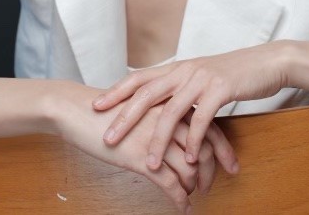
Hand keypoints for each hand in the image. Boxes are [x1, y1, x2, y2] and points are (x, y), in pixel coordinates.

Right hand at [56, 81, 235, 211]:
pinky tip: (183, 207)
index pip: (208, 126)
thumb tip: (177, 135)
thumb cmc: (106, 110)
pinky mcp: (142, 157)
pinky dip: (180, 199)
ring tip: (194, 194)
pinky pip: (170, 183)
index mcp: (171, 105)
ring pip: (189, 167)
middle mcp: (169, 120)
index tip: (231, 164)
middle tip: (217, 183)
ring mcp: (156, 138)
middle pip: (204, 146)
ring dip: (196, 185)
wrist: (78, 110)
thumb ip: (162, 116)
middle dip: (215, 169)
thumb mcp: (141, 107)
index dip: (222, 147)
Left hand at [93, 42, 288, 171]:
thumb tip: (159, 103)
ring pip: (172, 112)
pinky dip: (193, 140)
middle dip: (126, 118)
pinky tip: (188, 157)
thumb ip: (179, 87)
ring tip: (150, 164)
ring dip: (159, 140)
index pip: (139, 78)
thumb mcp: (200, 77)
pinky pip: (202, 118)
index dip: (116, 91)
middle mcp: (185, 70)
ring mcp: (202, 79)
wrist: (267, 62)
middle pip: (147, 94)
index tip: (95, 106)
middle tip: (108, 138)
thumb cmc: (233, 73)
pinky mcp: (221, 89)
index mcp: (177, 68)